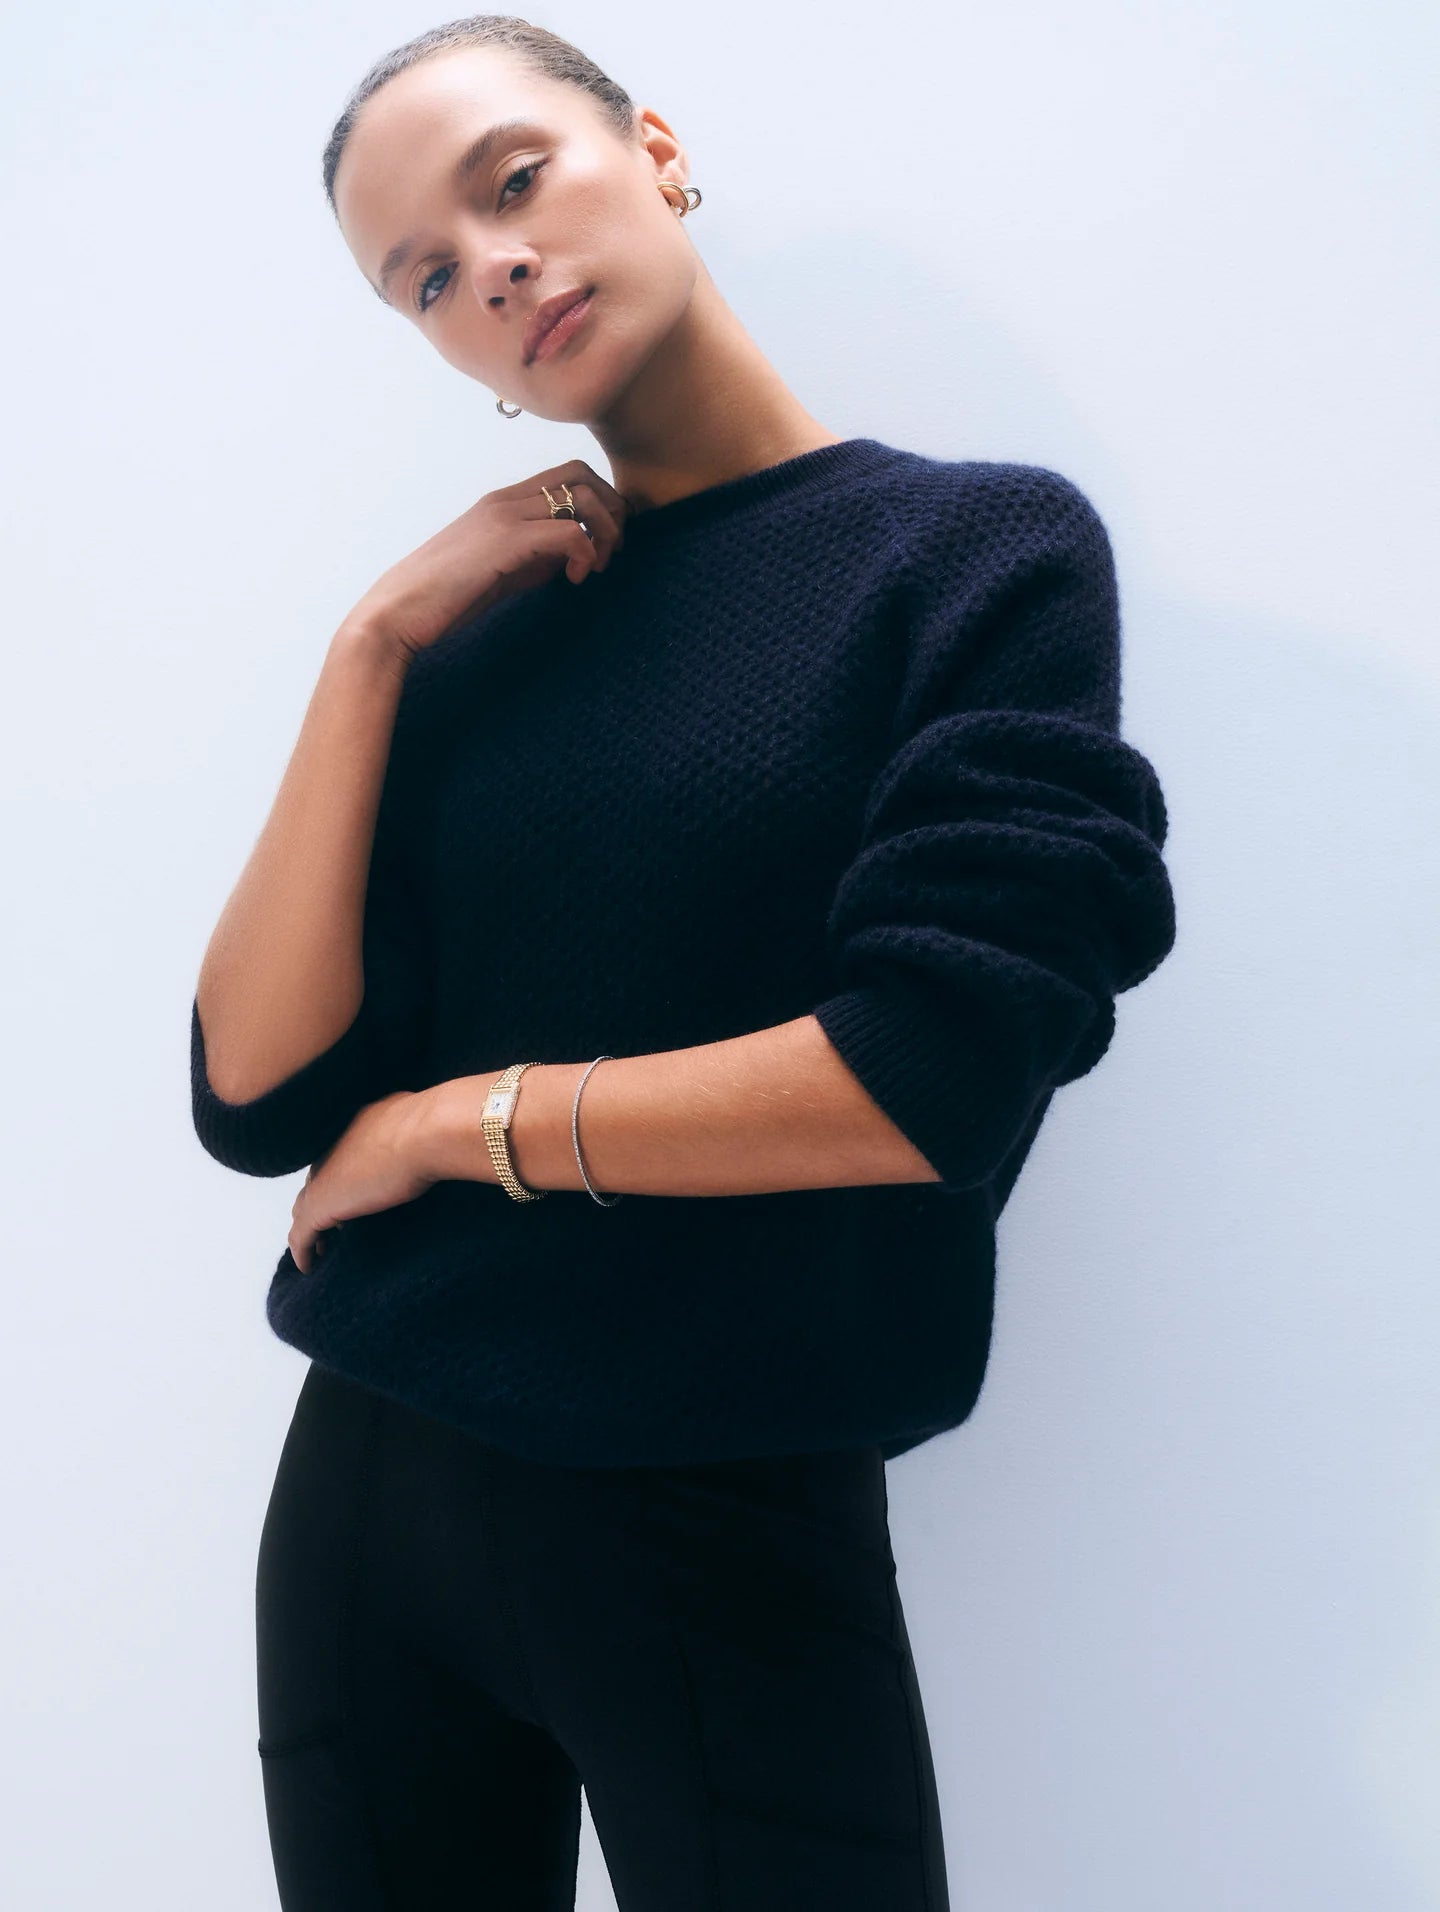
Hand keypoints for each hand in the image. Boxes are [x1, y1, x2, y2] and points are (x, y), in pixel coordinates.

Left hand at [288, 1091, 434, 1273]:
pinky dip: (303, 1252)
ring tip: (321, 1248)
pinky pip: (301, 1235)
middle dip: (322, 1203)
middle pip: (315, 1183)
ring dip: (310, 1228)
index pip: (336, 1160)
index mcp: (351, 1130)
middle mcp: (330, 1150)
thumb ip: (409, 1135)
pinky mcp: (320, 1206)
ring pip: (303, 1209)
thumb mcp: (416, 1128)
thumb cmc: (429, 1130)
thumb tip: (424, 1138)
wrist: (424, 1135)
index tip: (350, 1199)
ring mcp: (321, 1178)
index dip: (340, 1181)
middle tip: (333, 1228)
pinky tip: (310, 1266)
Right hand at [343, 457, 629, 664]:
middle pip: (582, 473)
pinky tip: (574, 578)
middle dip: (612, 510)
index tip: (599, 546)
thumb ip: (535, 558)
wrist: (398, 612)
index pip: (567, 475)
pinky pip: (569, 530)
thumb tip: (570, 556)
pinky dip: (584, 551)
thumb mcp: (501, 572)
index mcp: (502, 503)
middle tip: (608, 553)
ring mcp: (504, 516)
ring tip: (594, 567)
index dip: (599, 504)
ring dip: (604, 530)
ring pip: (582, 495)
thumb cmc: (445, 598)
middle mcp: (505, 500)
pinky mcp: (505, 540)